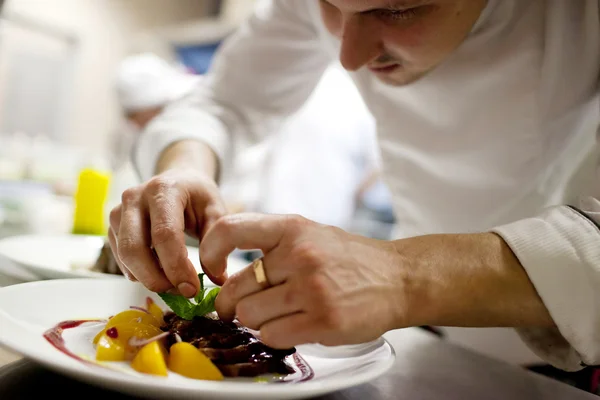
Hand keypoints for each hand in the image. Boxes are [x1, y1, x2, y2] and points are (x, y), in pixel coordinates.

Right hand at [108, 168, 227, 297]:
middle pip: (135, 249)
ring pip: (125, 256)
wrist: (177, 179)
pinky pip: (120, 257)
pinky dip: (139, 272)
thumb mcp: (215, 211)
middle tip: (181, 293)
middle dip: (157, 279)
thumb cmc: (197, 196)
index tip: (192, 289)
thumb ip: (215, 243)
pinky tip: (160, 272)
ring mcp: (119, 211)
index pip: (164, 234)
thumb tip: (216, 278)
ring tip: (174, 284)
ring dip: (148, 278)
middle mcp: (134, 197)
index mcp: (164, 189)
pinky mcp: (113, 225)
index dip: (176, 267)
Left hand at [199, 213, 408, 348]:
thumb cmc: (349, 259)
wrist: (398, 278)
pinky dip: (275, 335)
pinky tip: (292, 326)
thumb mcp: (311, 234)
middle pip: (235, 288)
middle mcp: (300, 256)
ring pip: (250, 316)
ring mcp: (312, 289)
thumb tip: (225, 272)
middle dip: (231, 304)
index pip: (230, 229)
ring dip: (257, 321)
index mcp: (292, 229)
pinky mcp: (324, 321)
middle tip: (239, 308)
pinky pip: (272, 336)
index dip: (209, 252)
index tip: (213, 270)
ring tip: (277, 314)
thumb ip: (272, 245)